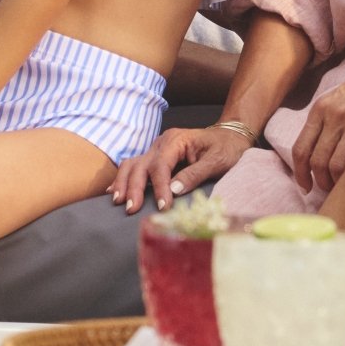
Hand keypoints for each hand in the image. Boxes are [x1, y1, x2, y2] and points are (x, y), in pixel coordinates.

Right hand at [110, 124, 250, 212]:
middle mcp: (161, 143)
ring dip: (123, 182)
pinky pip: (134, 166)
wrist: (230, 136)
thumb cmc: (226, 148)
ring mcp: (156, 149)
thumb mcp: (217, 161)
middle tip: (131, 209)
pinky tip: (114, 191)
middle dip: (134, 187)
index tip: (162, 207)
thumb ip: (195, 174)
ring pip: (132, 164)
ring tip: (118, 201)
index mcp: (176, 140)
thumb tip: (174, 190)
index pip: (161, 165)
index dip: (159, 187)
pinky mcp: (155, 158)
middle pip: (141, 165)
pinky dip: (123, 179)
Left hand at [284, 61, 344, 192]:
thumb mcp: (342, 100)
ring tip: (343, 188)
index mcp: (320, 108)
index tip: (305, 186)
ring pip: (334, 165)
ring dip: (335, 183)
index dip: (300, 173)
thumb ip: (328, 124)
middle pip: (316, 161)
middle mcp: (333, 114)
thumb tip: (317, 160)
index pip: (301, 148)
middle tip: (327, 190)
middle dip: (319, 182)